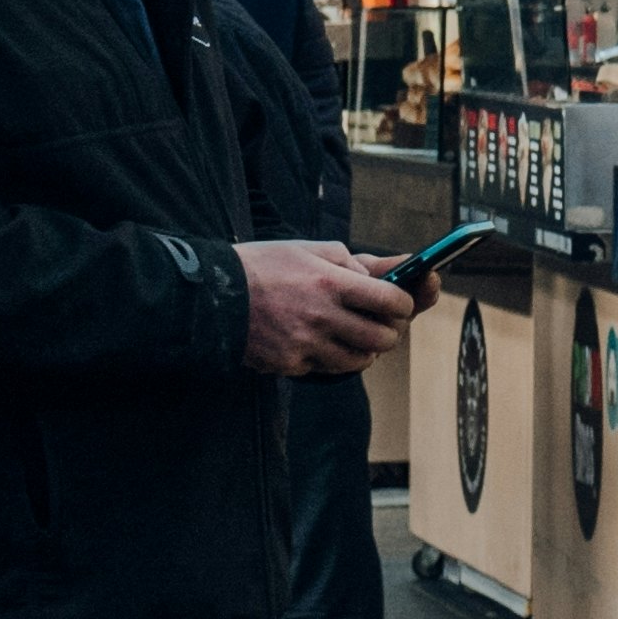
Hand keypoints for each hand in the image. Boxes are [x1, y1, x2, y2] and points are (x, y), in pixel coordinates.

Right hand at [238, 239, 413, 374]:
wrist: (212, 296)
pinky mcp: (290, 364)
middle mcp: (322, 315)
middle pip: (383, 338)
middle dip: (388, 331)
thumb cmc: (264, 266)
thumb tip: (392, 270)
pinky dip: (330, 359)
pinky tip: (319, 342)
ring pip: (360, 360)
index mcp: (330, 282)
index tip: (399, 303)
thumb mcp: (310, 250)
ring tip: (351, 335)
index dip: (404, 304)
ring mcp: (306, 344)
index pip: (392, 301)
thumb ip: (355, 261)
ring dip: (364, 350)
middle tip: (379, 324)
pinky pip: (327, 369)